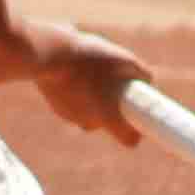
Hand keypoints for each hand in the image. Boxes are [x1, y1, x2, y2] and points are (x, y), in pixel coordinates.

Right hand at [10, 21, 146, 144]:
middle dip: (113, 106)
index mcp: (108, 116)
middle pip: (109, 122)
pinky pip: (75, 102)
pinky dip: (78, 91)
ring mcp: (70, 115)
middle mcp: (89, 121)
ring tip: (93, 72)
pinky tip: (76, 72)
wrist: (47, 53)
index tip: (138, 118)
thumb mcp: (123, 59)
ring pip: (90, 111)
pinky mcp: (56, 105)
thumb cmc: (88, 58)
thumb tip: (147, 80)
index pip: (130, 140)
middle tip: (115, 84)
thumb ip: (140, 73)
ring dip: (95, 97)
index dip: (136, 132)